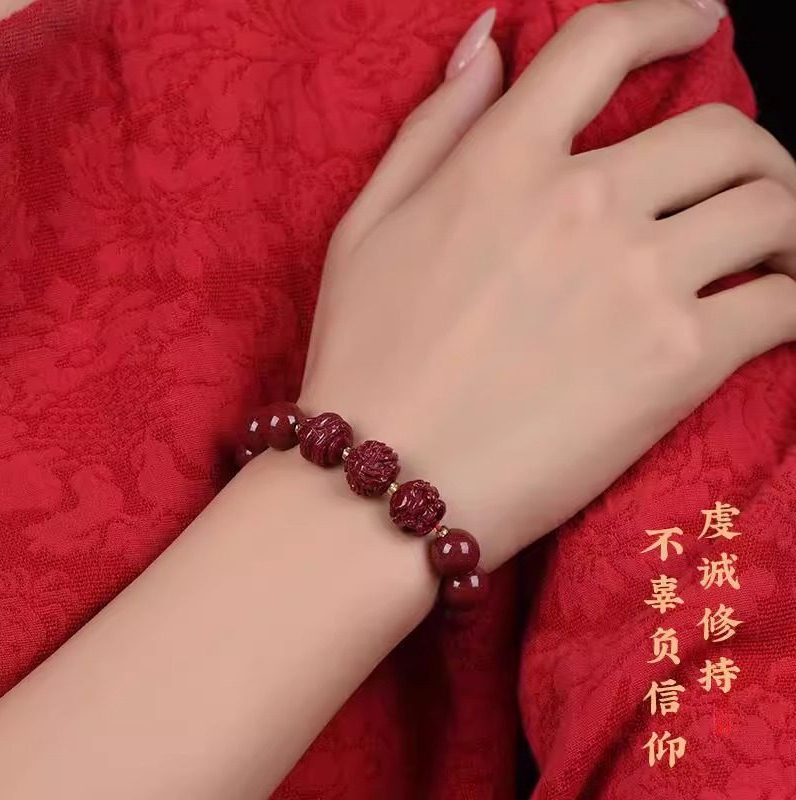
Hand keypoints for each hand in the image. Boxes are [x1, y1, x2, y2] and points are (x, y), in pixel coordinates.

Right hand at [300, 0, 795, 569]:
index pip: (605, 43)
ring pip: (774, 208)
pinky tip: (780, 310)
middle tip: (747, 180)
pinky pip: (783, 304)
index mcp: (502, 163)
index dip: (668, 15)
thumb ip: (431, 129)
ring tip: (776, 251)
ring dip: (788, 222)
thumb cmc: (363, 363)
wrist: (384, 488)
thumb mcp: (364, 229)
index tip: (702, 20)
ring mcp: (636, 281)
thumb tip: (485, 44)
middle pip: (724, 132)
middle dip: (753, 146)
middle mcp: (581, 203)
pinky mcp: (675, 364)